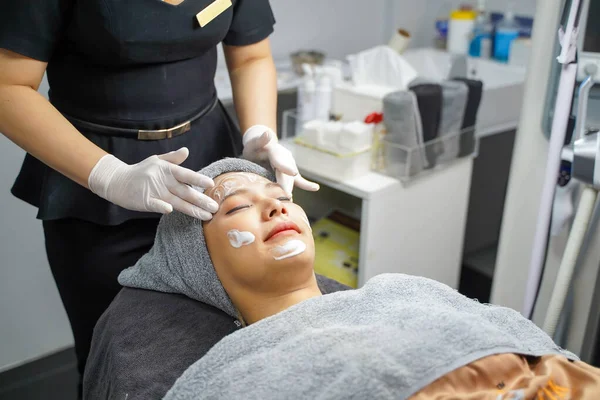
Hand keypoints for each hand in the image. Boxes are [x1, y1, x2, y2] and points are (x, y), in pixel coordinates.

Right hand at [88, 147, 217, 219]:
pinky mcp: (144, 201)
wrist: (118, 180)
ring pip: (176, 201)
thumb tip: (186, 150)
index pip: (186, 174)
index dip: (198, 179)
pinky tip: (170, 210)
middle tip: (215, 207)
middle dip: (201, 200)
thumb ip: (173, 158)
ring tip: (206, 215)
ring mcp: (153, 191)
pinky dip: (161, 206)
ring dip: (192, 209)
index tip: (211, 184)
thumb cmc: (141, 171)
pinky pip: (155, 204)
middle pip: (185, 191)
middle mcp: (163, 180)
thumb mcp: (156, 161)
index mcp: (167, 169)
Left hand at [242, 125, 319, 194]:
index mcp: (275, 150)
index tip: (293, 173)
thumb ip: (260, 140)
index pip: (280, 160)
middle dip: (287, 184)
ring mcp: (289, 165)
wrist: (259, 148)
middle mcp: (285, 157)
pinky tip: (315, 187)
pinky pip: (299, 179)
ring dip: (290, 188)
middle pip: (286, 173)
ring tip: (289, 198)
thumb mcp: (253, 143)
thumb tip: (267, 133)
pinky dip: (307, 184)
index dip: (286, 167)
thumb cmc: (254, 147)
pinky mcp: (290, 172)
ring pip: (291, 178)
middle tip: (286, 195)